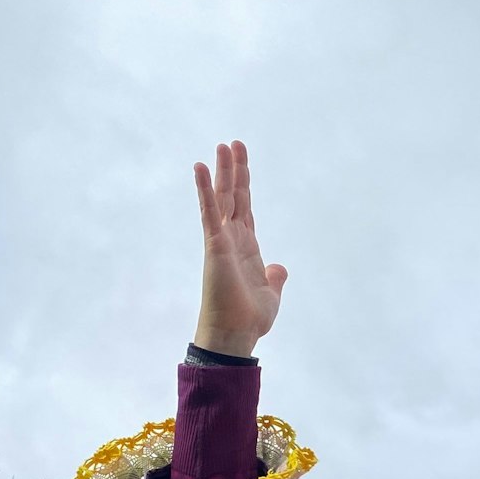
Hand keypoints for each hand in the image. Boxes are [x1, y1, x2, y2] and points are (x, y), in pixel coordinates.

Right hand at [192, 140, 287, 357]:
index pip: (245, 207)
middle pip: (234, 196)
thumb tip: (279, 267)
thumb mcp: (271, 294)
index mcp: (246, 247)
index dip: (244, 184)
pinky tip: (200, 168)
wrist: (236, 335)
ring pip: (222, 198)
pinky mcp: (214, 245)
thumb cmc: (249, 319)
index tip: (242, 162)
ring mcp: (221, 240)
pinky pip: (209, 212)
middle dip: (234, 170)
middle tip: (233, 143)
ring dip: (222, 172)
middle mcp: (232, 239)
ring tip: (222, 146)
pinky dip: (204, 190)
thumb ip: (275, 278)